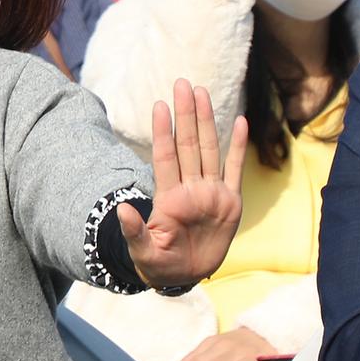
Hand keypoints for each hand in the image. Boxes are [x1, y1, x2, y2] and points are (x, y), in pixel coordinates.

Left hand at [121, 79, 247, 288]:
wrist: (183, 276)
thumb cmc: (159, 264)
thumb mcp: (144, 252)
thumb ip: (134, 231)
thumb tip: (120, 209)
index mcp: (169, 199)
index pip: (165, 157)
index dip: (163, 132)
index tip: (159, 106)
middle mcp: (190, 189)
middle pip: (188, 145)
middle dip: (185, 115)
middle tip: (182, 84)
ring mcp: (210, 193)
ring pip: (209, 150)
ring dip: (206, 121)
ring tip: (201, 93)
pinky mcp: (230, 202)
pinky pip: (235, 170)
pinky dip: (238, 147)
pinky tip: (240, 122)